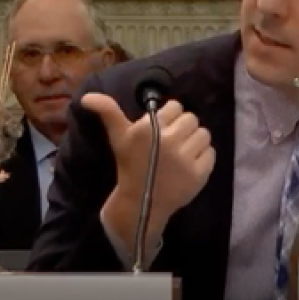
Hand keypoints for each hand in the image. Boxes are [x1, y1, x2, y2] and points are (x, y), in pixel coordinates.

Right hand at [82, 93, 215, 224]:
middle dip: (183, 127)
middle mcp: (169, 141)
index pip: (175, 107)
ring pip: (204, 134)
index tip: (162, 127)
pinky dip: (203, 157)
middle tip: (173, 141)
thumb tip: (87, 96)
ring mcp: (185, 159)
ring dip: (195, 140)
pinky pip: (211, 153)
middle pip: (192, 118)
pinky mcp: (199, 174)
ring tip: (183, 151)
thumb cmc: (130, 165)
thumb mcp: (118, 137)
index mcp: (150, 129)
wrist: (140, 203)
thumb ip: (107, 112)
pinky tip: (189, 164)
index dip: (170, 116)